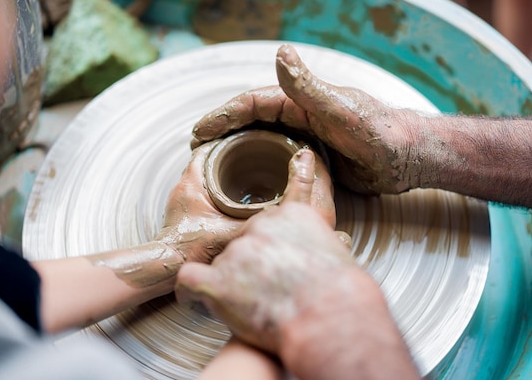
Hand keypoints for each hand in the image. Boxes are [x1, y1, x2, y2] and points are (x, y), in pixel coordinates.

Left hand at [174, 149, 356, 352]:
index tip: (272, 263)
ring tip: (252, 305)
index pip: (267, 225)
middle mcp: (259, 226)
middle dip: (250, 265)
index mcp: (290, 214)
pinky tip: (201, 298)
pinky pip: (190, 278)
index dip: (269, 248)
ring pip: (222, 263)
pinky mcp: (217, 281)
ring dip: (231, 282)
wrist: (329, 317)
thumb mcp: (338, 250)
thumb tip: (324, 244)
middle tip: (264, 289)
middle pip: (243, 242)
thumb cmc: (341, 292)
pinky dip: (193, 290)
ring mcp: (236, 252)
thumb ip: (318, 241)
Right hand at [191, 44, 423, 193]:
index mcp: (302, 103)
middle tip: (198, 147)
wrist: (408, 158)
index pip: (253, 104)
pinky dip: (260, 166)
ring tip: (214, 164)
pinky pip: (280, 161)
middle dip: (223, 131)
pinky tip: (250, 180)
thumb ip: (309, 87)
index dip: (224, 115)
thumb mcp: (341, 110)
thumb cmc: (379, 133)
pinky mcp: (316, 160)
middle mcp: (301, 117)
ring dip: (238, 149)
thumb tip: (281, 51)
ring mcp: (308, 139)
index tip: (199, 130)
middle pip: (252, 122)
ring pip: (264, 142)